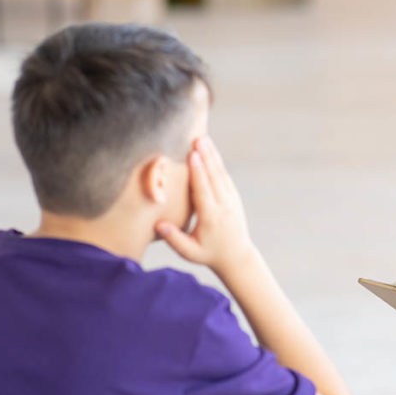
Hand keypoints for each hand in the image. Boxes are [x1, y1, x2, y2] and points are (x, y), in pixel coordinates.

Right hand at [155, 137, 253, 271]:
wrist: (236, 255)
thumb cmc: (208, 253)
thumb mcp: (190, 252)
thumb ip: (174, 239)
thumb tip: (159, 225)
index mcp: (211, 217)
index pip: (203, 191)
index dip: (198, 172)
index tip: (192, 155)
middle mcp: (223, 206)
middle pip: (214, 177)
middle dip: (206, 157)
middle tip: (198, 138)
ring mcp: (231, 200)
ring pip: (221, 174)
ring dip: (212, 155)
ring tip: (203, 138)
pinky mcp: (233, 197)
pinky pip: (225, 177)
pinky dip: (217, 162)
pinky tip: (210, 150)